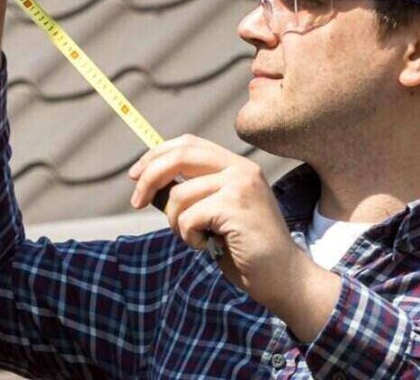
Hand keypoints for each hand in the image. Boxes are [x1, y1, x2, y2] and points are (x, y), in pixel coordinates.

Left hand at [127, 135, 311, 308]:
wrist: (283, 276)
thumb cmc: (246, 250)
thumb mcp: (217, 213)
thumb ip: (194, 194)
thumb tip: (151, 184)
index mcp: (237, 166)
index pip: (189, 143)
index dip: (157, 155)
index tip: (136, 174)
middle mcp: (240, 169)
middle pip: (180, 155)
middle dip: (150, 176)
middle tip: (136, 201)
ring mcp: (240, 185)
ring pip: (179, 194)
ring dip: (176, 222)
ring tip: (196, 238)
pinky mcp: (235, 206)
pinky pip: (189, 217)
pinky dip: (189, 236)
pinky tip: (207, 246)